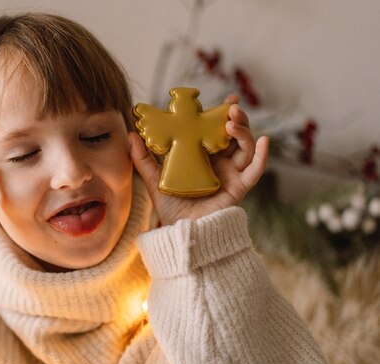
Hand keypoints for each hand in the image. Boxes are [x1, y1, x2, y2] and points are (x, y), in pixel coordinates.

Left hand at [129, 95, 268, 224]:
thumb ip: (143, 159)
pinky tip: (264, 141)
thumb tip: (131, 135)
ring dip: (244, 132)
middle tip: (230, 107)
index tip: (227, 99)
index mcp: (203, 156)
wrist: (182, 232)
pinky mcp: (239, 188)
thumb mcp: (154, 180)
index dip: (223, 114)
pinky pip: (255, 170)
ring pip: (245, 147)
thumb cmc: (171, 208)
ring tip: (232, 123)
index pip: (216, 130)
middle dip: (236, 118)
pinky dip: (262, 156)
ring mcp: (232, 174)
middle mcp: (220, 162)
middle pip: (234, 135)